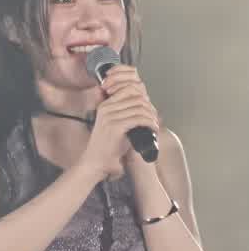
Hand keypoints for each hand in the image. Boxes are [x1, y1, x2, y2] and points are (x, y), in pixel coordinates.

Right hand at [79, 64, 159, 181]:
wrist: (96, 161)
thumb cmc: (107, 146)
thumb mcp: (113, 124)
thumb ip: (124, 112)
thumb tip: (143, 104)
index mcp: (105, 105)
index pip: (128, 89)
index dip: (143, 97)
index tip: (149, 108)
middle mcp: (106, 108)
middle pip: (137, 97)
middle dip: (149, 107)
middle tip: (154, 117)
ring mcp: (110, 117)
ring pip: (140, 108)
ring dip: (152, 116)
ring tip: (154, 124)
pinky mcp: (116, 127)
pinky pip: (139, 119)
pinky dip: (150, 124)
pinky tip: (152, 129)